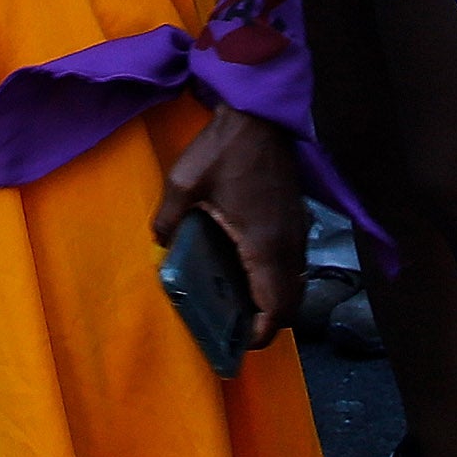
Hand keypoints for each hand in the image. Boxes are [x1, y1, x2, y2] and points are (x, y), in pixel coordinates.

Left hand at [148, 105, 304, 344]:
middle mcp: (288, 243)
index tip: (242, 343)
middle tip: (238, 328)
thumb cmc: (224, 147)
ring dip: (274, 298)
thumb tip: (159, 242)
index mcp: (263, 244)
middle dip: (269, 321)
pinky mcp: (296, 216)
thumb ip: (169, 218)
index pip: (275, 305)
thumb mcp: (184, 182)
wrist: (259, 113)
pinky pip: (293, 260)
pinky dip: (278, 276)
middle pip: (290, 301)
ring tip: (241, 303)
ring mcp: (297, 229)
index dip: (263, 332)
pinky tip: (249, 268)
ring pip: (294, 280)